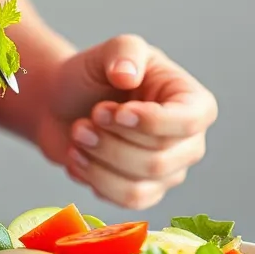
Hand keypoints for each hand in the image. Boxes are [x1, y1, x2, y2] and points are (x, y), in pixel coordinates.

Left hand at [37, 36, 217, 210]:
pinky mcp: (146, 192)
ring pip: (139, 186)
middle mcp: (189, 141)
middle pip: (159, 160)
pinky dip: (94, 180)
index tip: (114, 111)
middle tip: (86, 120)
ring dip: (99, 163)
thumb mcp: (107, 52)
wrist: (62, 104)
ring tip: (78, 135)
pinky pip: (125, 202)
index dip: (150, 122)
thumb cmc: (92, 76)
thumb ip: (123, 52)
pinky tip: (79, 158)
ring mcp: (169, 171)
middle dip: (112, 142)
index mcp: (193, 101)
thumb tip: (128, 75)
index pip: (189, 121)